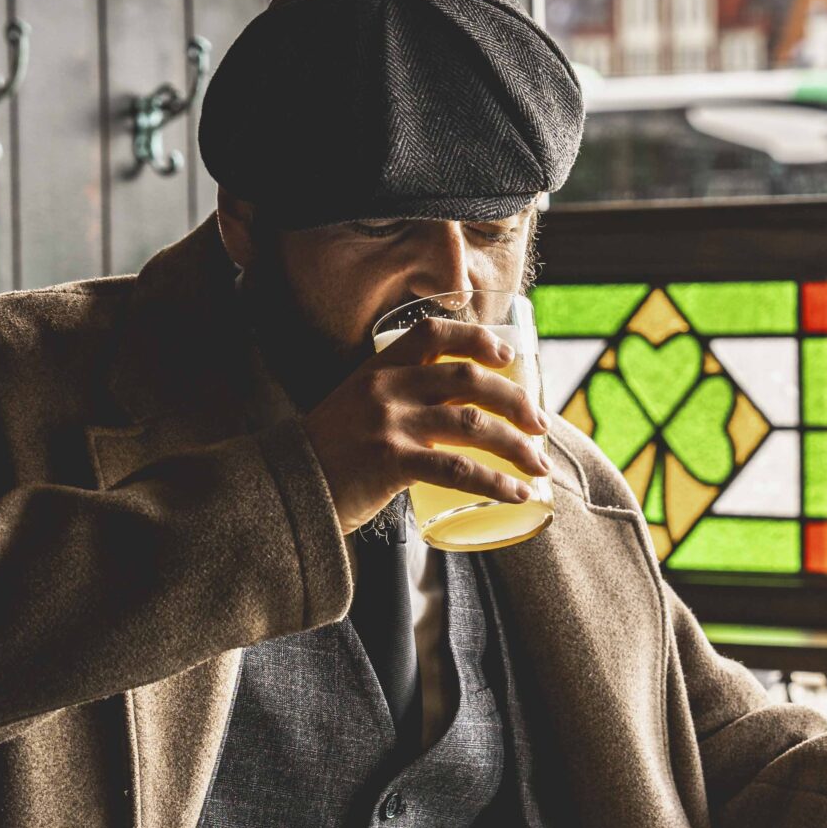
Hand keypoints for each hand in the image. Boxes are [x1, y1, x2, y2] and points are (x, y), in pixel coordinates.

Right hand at [300, 316, 549, 533]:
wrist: (286, 491)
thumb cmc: (329, 455)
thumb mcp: (357, 409)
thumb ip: (398, 403)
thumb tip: (455, 415)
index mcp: (378, 369)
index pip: (433, 333)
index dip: (477, 338)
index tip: (508, 356)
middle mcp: (386, 389)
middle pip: (468, 380)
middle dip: (515, 402)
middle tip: (541, 425)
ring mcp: (389, 424)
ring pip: (472, 426)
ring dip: (516, 446)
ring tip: (539, 466)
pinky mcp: (391, 463)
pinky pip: (459, 470)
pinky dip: (496, 483)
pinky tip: (517, 494)